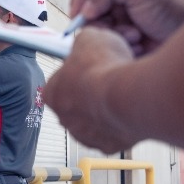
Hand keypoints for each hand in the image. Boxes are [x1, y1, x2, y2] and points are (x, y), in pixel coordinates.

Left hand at [44, 27, 137, 152]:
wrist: (126, 95)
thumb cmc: (103, 67)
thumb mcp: (89, 38)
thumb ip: (83, 43)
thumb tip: (86, 43)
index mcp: (52, 93)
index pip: (61, 81)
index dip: (78, 71)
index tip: (93, 66)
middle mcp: (64, 118)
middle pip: (77, 103)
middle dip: (91, 93)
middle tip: (110, 79)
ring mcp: (85, 135)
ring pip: (95, 120)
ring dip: (106, 109)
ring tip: (123, 94)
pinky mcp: (106, 146)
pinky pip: (113, 133)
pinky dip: (121, 123)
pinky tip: (131, 109)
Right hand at [70, 0, 183, 55]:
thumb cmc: (173, 11)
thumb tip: (84, 9)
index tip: (78, 12)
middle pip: (86, 4)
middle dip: (96, 18)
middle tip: (107, 28)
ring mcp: (116, 16)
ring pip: (93, 25)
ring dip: (111, 33)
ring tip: (133, 36)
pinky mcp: (118, 35)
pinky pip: (103, 40)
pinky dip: (117, 43)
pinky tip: (135, 44)